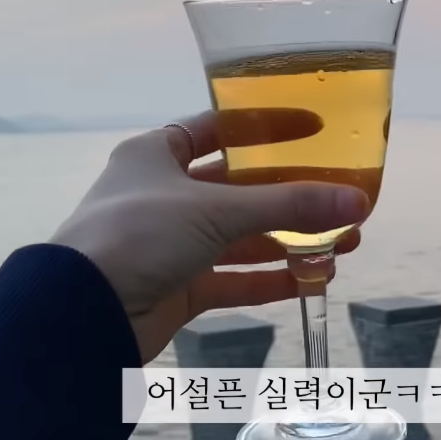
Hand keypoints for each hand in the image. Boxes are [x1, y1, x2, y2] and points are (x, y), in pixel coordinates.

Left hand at [49, 109, 371, 362]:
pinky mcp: (176, 288)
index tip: (312, 127)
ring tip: (344, 241)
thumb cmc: (140, 233)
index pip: (217, 128)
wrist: (82, 312)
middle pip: (236, 188)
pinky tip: (312, 278)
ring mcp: (168, 244)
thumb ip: (290, 206)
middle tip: (338, 195)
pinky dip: (268, 278)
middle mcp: (161, 195)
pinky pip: (232, 279)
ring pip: (239, 237)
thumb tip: (359, 203)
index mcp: (155, 155)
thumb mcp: (217, 210)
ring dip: (287, 239)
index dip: (264, 126)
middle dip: (288, 195)